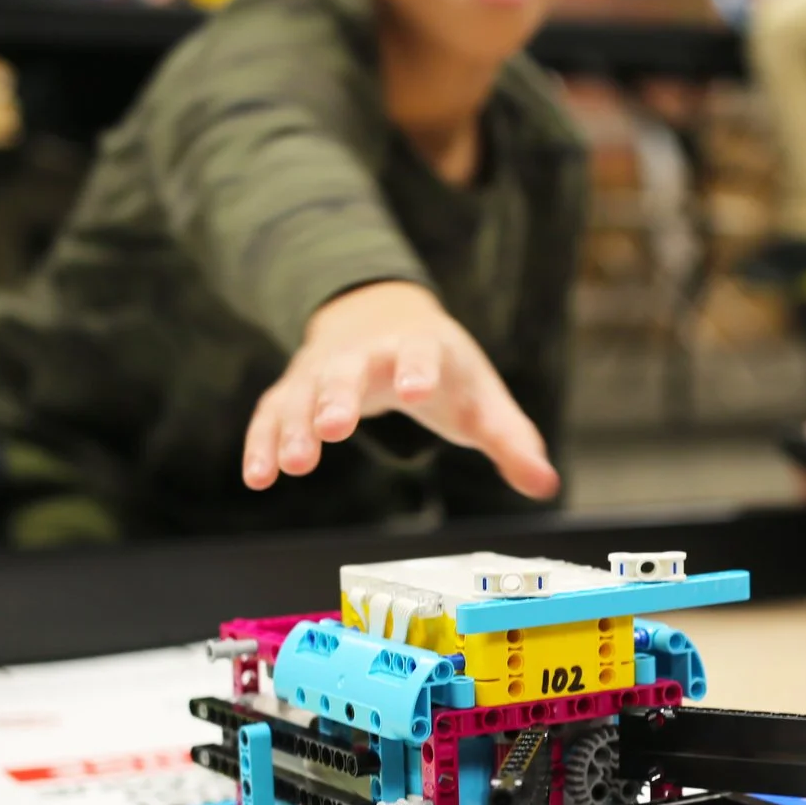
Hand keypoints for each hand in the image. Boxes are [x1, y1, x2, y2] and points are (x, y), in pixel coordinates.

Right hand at [243, 281, 557, 497]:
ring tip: (293, 467)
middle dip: (339, 397)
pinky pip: (272, 413)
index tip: (416, 390)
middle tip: (333, 430)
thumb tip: (547, 484)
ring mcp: (324, 369)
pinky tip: (258, 478)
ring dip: (296, 427)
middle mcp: (366, 353)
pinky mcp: (295, 389)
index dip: (418, 369)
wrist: (385, 320)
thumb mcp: (482, 402)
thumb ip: (511, 442)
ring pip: (304, 393)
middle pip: (349, 370)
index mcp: (421, 349)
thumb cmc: (443, 372)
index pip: (420, 353)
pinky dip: (262, 442)